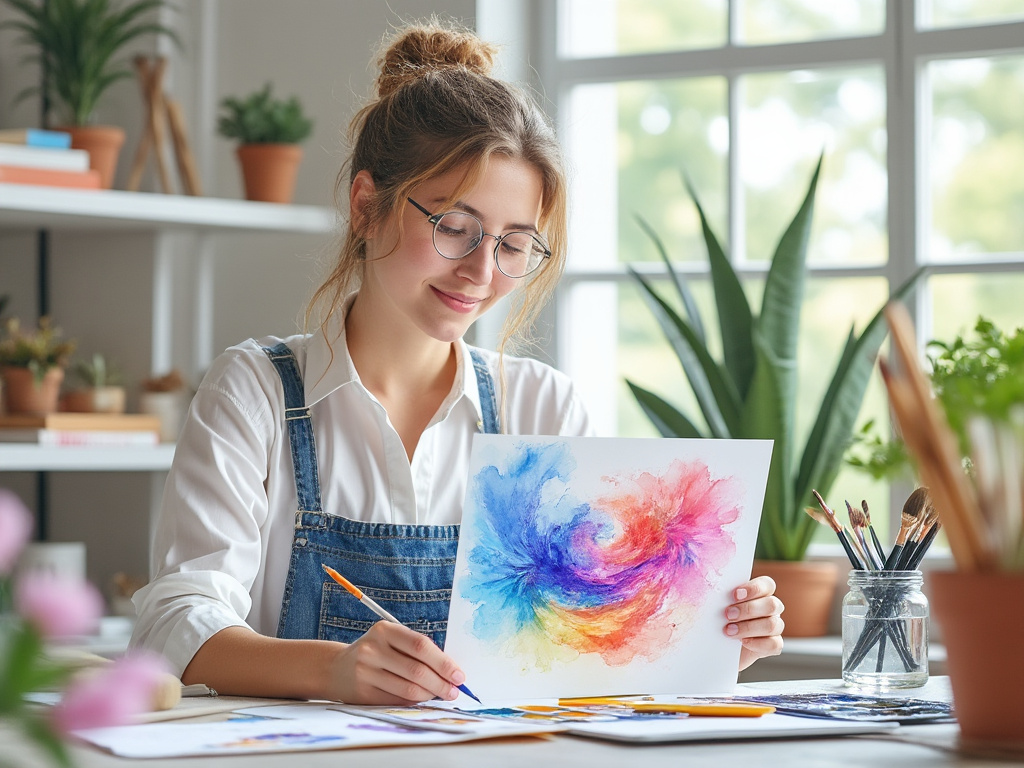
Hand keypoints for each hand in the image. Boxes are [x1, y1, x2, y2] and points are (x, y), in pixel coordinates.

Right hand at [328, 621, 466, 704]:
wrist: (336, 667)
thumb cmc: (375, 652)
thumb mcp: (391, 640)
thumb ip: (416, 650)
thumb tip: (450, 671)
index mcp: (385, 630)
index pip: (421, 646)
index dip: (443, 662)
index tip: (459, 675)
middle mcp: (373, 649)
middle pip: (416, 670)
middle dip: (441, 683)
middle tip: (454, 691)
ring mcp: (366, 671)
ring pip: (408, 689)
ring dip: (430, 695)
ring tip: (441, 695)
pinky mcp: (363, 693)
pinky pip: (396, 701)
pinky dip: (414, 702)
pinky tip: (422, 699)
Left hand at [724, 575, 784, 670]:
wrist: (717, 647)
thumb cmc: (718, 621)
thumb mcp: (717, 607)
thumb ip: (721, 597)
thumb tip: (710, 588)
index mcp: (760, 594)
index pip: (767, 584)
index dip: (754, 588)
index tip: (734, 595)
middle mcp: (770, 609)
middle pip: (772, 604)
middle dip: (749, 609)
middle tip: (728, 615)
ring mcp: (774, 627)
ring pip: (773, 624)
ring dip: (749, 627)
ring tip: (729, 631)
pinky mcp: (773, 645)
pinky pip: (774, 644)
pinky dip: (757, 643)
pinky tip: (743, 642)